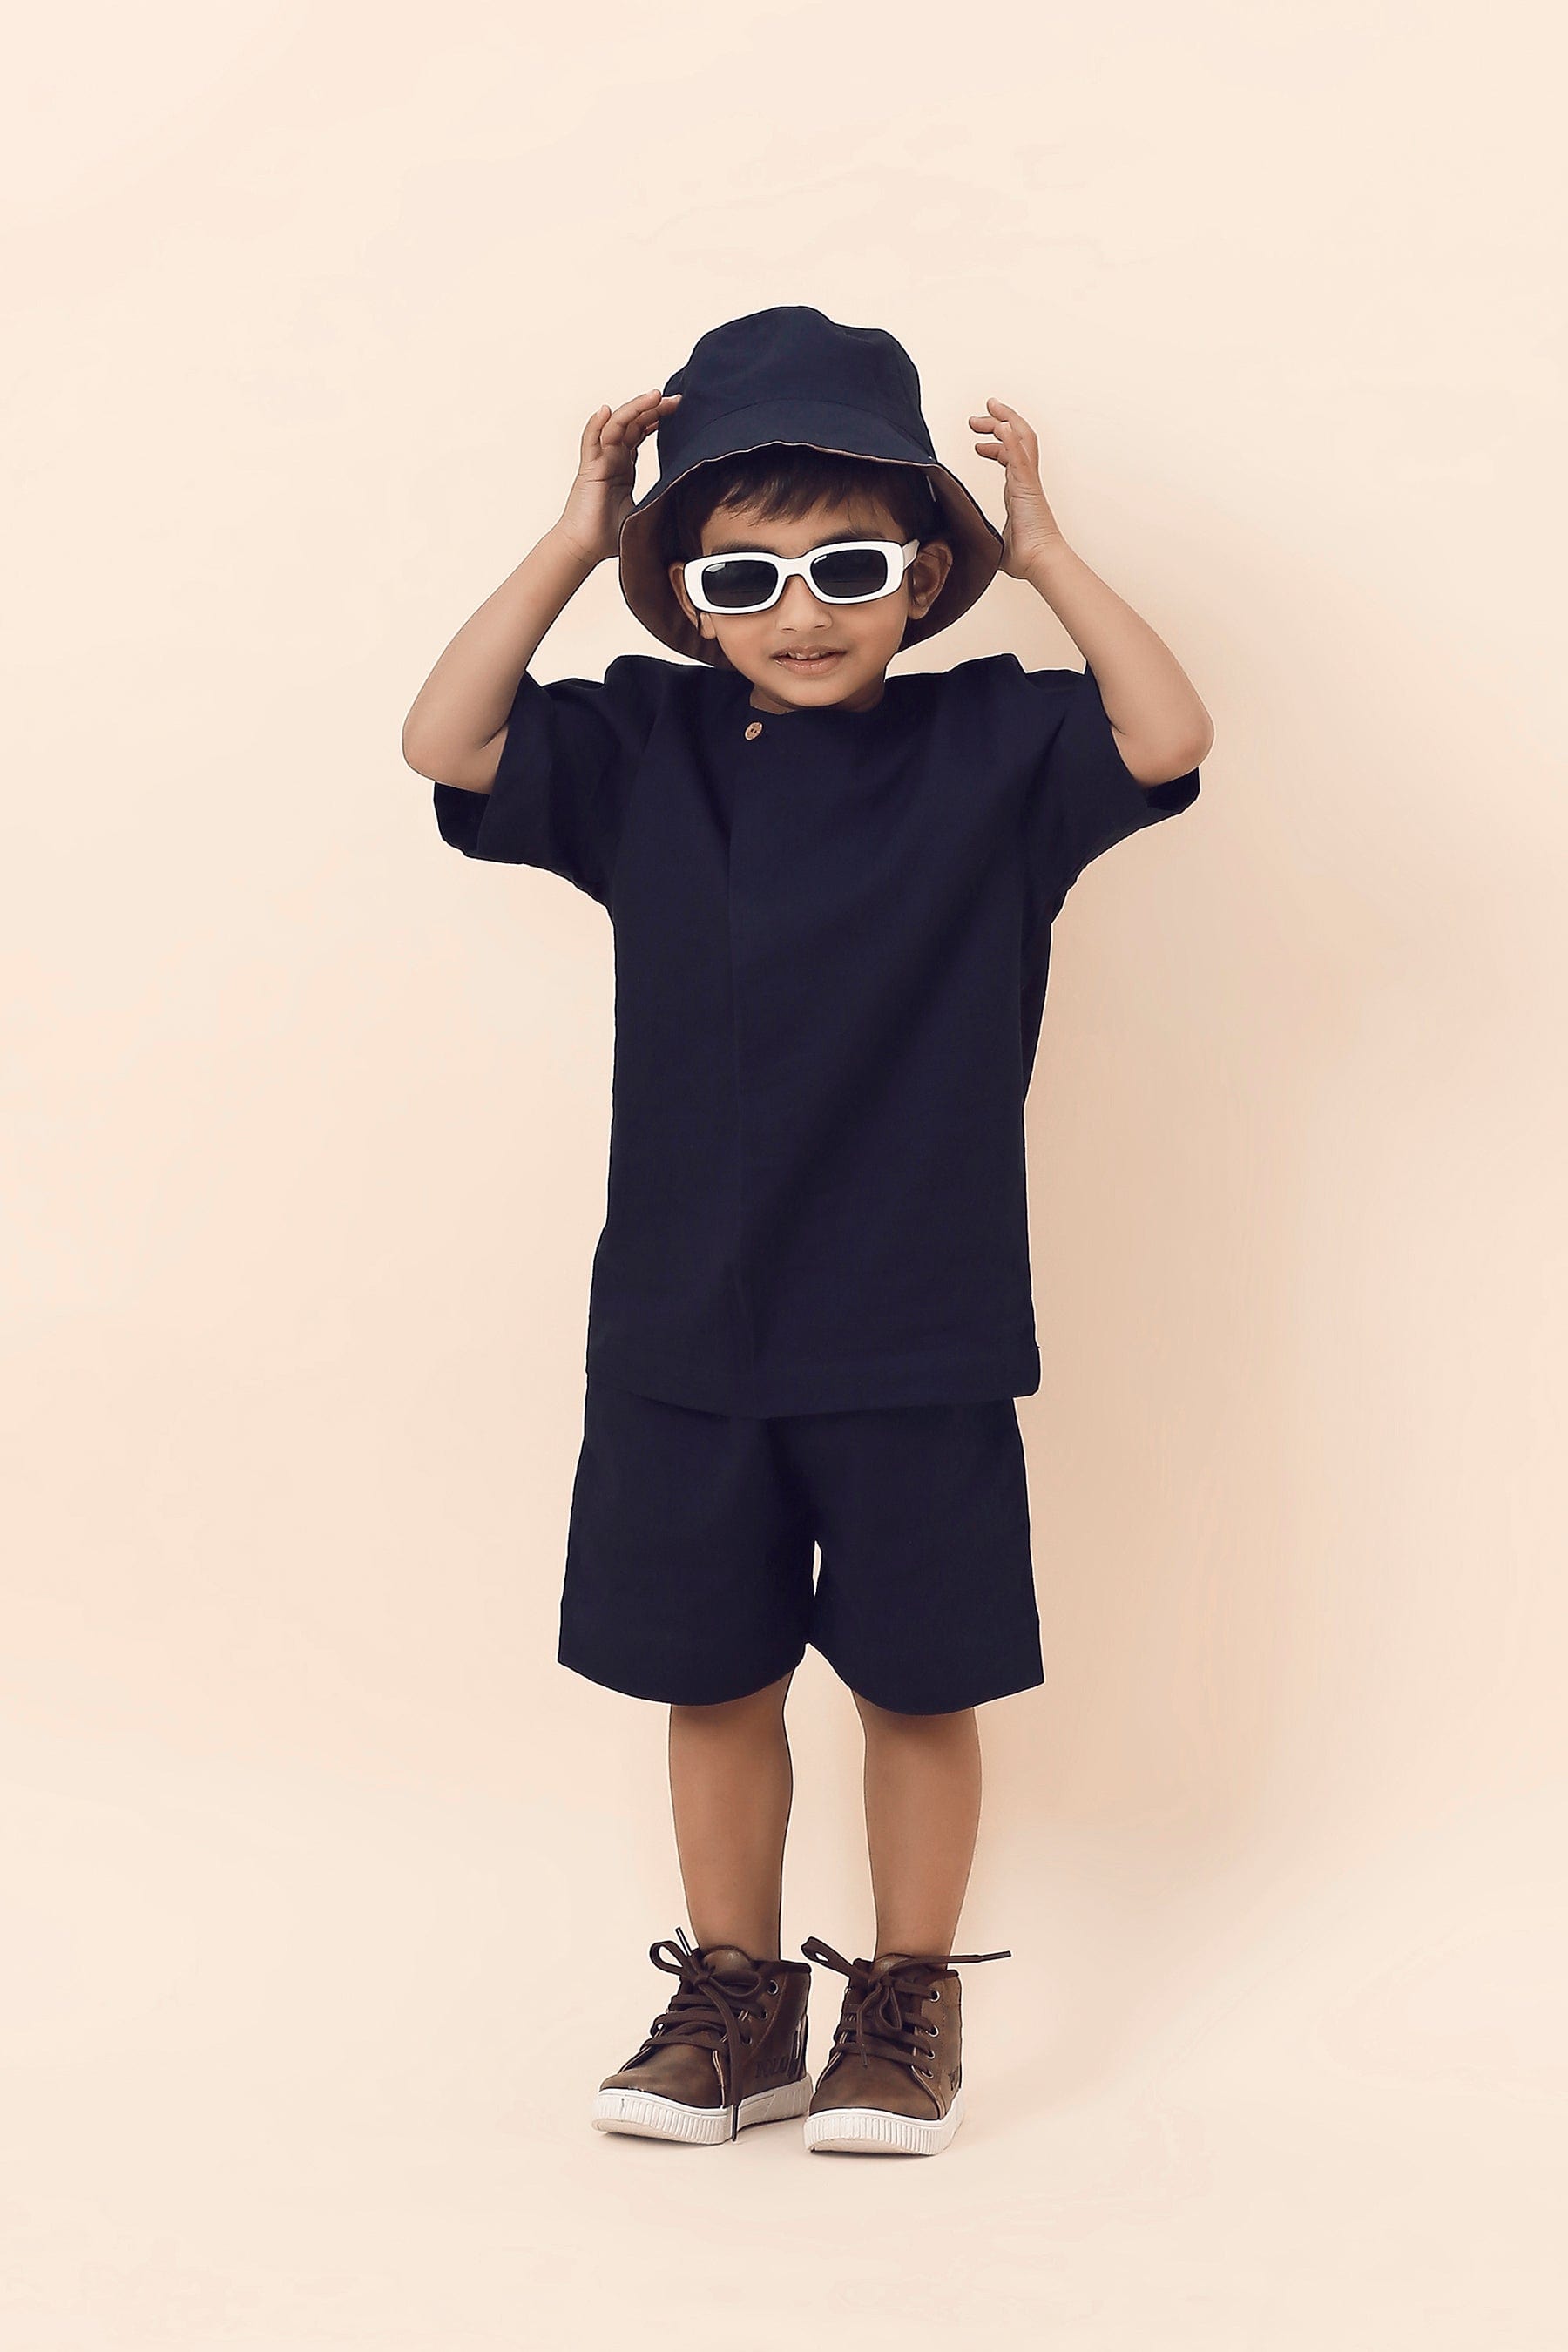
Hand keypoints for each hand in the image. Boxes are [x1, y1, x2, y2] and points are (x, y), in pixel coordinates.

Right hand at [556, 388, 681, 566]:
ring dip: (634, 408)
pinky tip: (606, 411)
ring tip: (654, 396)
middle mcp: (612, 458)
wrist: (587, 548)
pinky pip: (590, 440)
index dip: (656, 418)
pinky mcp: (589, 469)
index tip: (678, 409)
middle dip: (653, 408)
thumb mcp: (645, 510)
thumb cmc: (610, 535)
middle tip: (676, 400)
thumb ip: (660, 499)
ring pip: (616, 424)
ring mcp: (600, 460)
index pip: (640, 432)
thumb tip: (689, 502)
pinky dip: (596, 424)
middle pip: (632, 423)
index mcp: (624, 466)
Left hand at [968, 399, 1065, 577]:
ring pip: (1021, 439)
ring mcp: (1028, 481)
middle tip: (976, 418)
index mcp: (1019, 489)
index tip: (978, 443)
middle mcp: (1025, 480)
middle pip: (1015, 439)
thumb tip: (966, 542)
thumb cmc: (1025, 557)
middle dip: (996, 423)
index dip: (995, 445)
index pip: (1009, 456)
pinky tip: (1002, 426)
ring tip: (988, 409)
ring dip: (1004, 420)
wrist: (1040, 562)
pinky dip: (1011, 439)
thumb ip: (982, 535)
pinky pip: (1020, 457)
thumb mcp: (993, 540)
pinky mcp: (1028, 487)